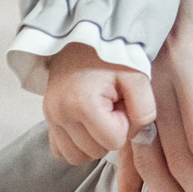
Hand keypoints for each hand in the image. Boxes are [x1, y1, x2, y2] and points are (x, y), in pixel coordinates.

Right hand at [43, 43, 153, 163]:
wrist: (85, 36)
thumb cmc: (113, 54)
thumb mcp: (138, 75)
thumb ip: (145, 109)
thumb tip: (140, 134)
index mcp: (82, 104)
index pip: (114, 141)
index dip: (126, 124)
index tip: (124, 101)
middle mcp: (59, 114)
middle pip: (96, 151)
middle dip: (111, 132)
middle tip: (114, 104)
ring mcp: (50, 118)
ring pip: (78, 156)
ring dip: (94, 140)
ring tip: (102, 112)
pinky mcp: (47, 120)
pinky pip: (62, 150)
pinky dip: (77, 143)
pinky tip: (88, 122)